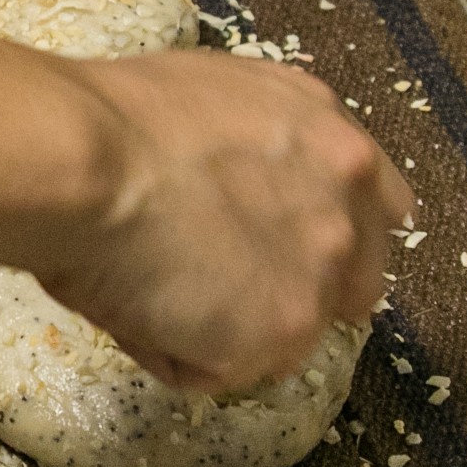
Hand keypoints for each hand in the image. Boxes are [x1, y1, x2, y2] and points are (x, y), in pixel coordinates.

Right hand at [36, 51, 417, 394]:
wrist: (83, 160)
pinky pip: (220, 370)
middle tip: (221, 288)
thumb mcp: (226, 97)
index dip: (334, 233)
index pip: (383, 209)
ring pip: (283, 338)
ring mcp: (317, 281)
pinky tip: (134, 308)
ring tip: (152, 289)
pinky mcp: (276, 337)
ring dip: (227, 330)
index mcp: (336, 145)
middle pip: (355, 287)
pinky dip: (175, 354)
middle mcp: (348, 214)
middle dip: (297, 295)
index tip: (291, 245)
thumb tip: (248, 184)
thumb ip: (268, 146)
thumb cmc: (119, 116)